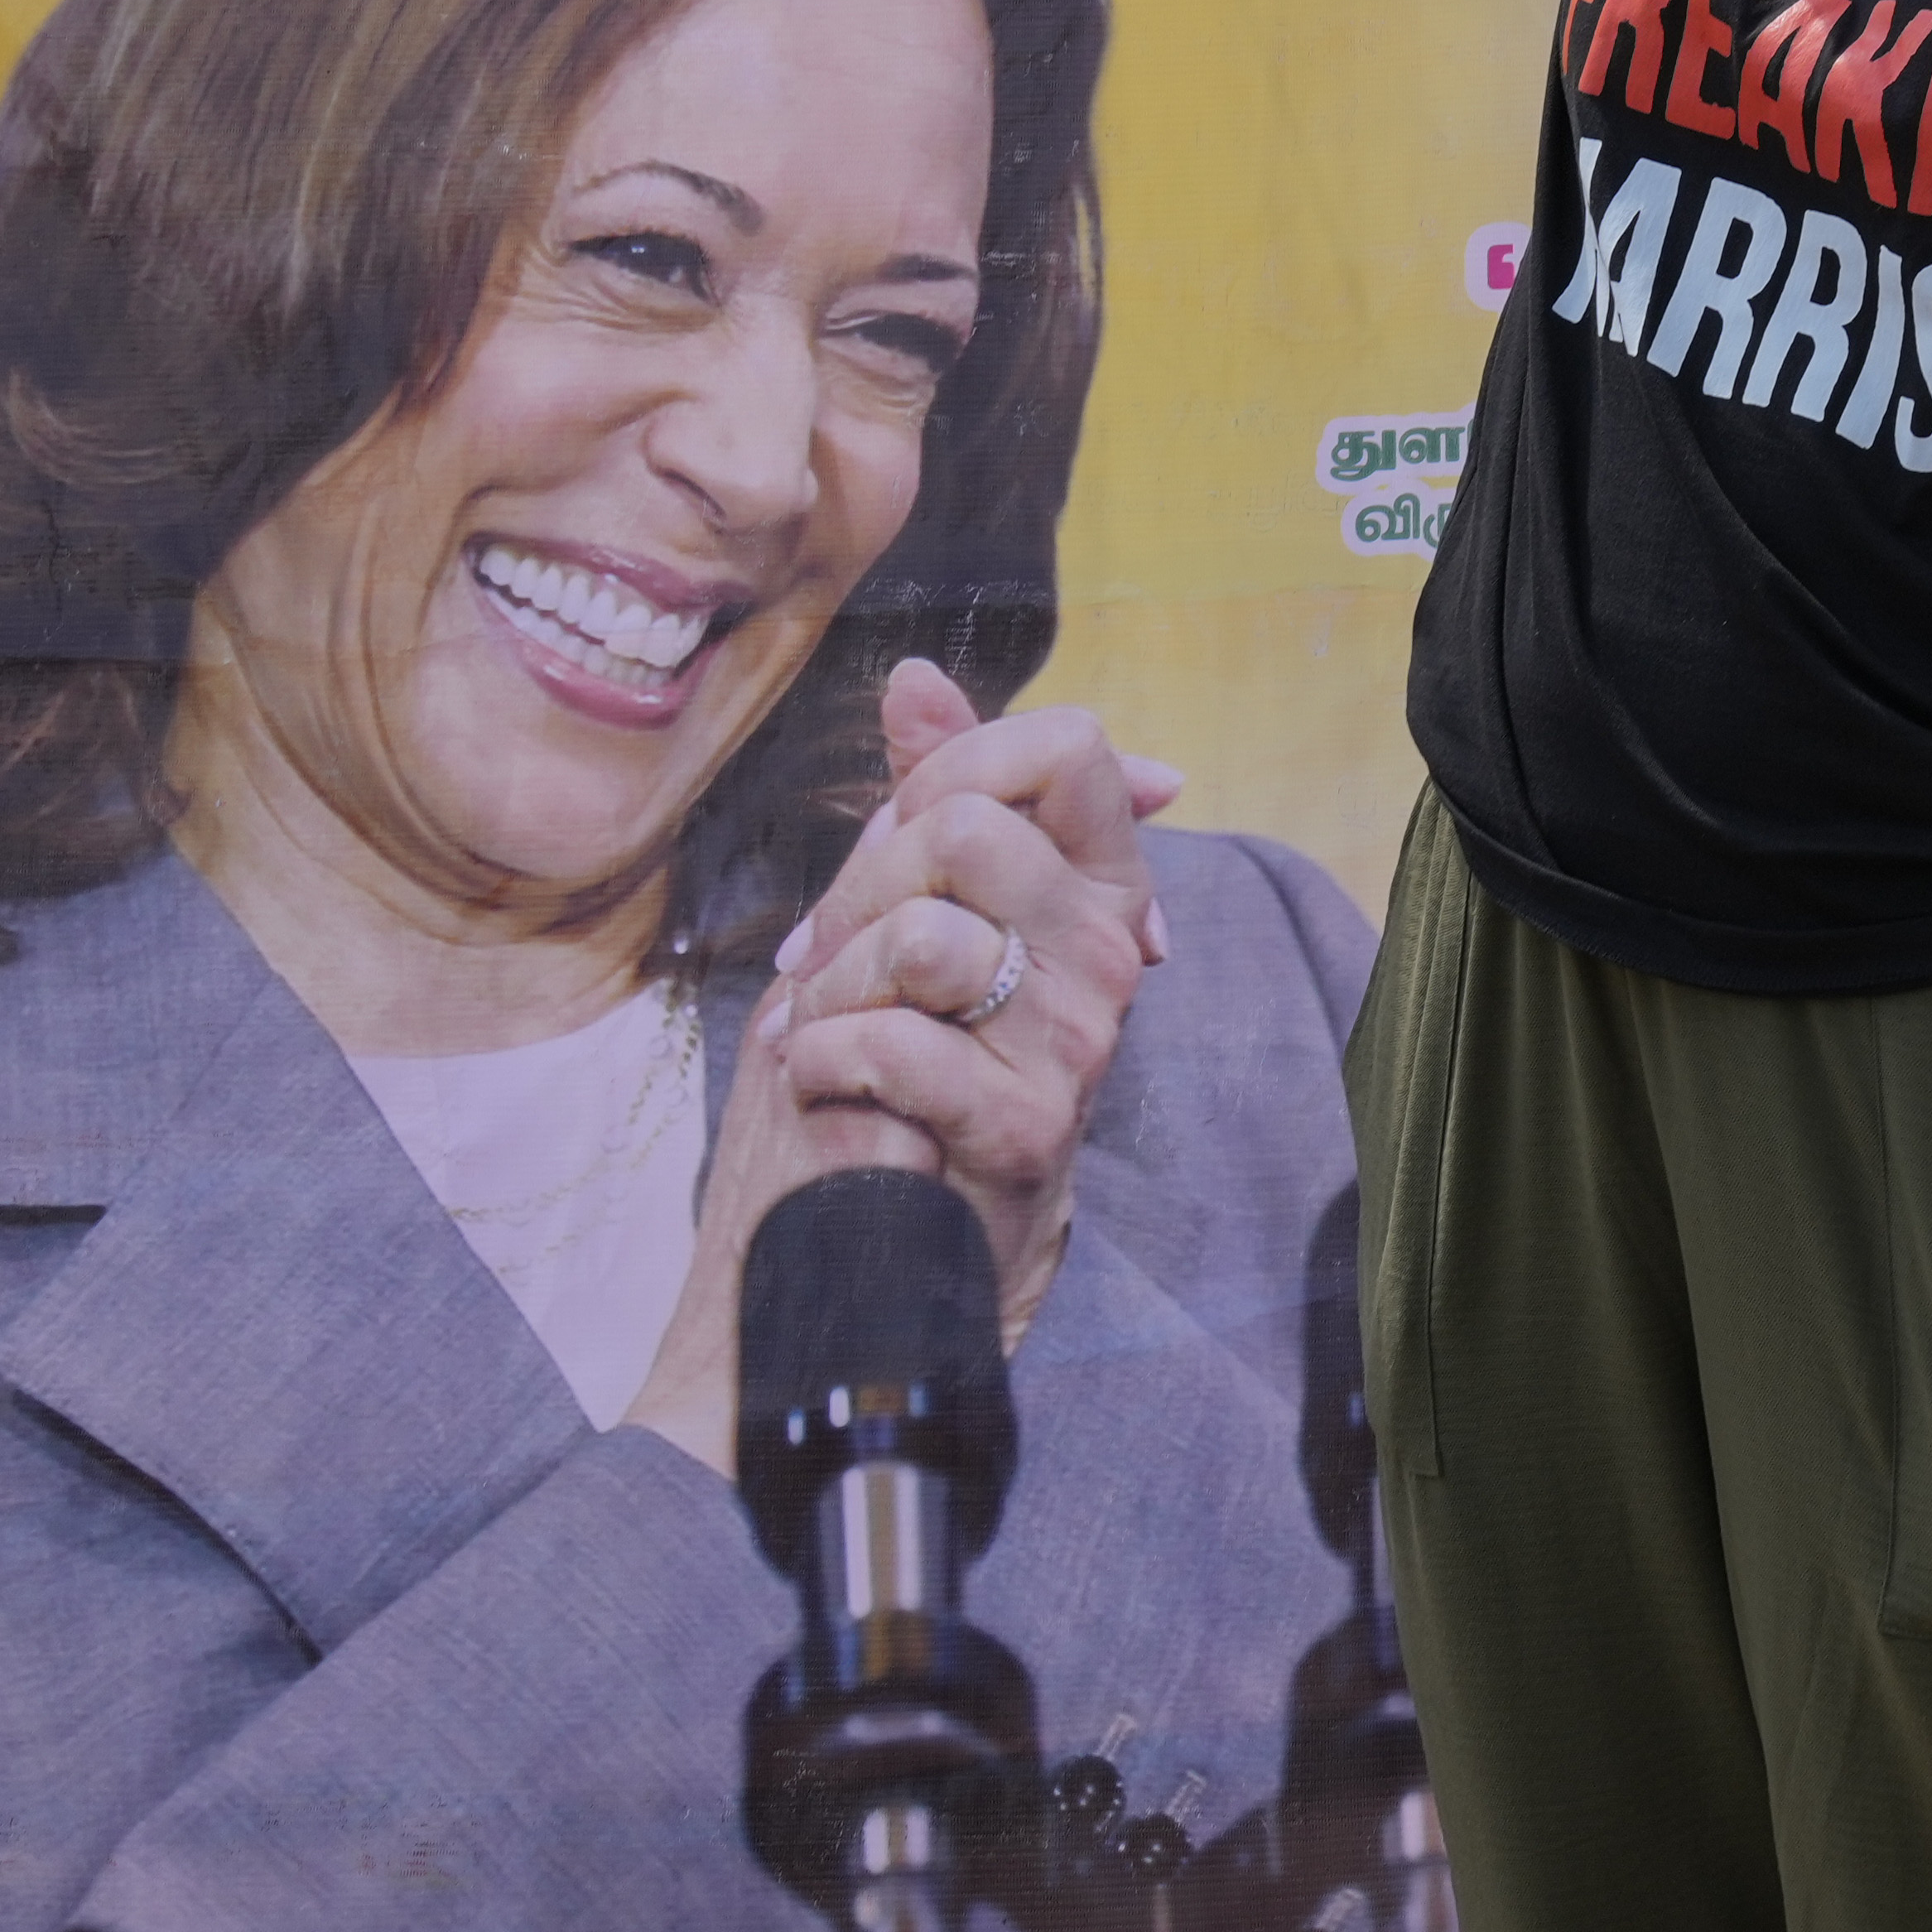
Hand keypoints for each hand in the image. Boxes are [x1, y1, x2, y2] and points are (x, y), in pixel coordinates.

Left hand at [757, 661, 1185, 1359]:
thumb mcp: (908, 915)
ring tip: (828, 1040)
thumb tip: (918, 678)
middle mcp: (1111, 953)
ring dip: (830, 990)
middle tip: (835, 969)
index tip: (910, 840)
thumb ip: (929, 794)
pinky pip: (893, 1039)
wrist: (878, 1253)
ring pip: (922, 932)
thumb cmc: (894, 1073)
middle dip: (857, 894)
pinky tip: (827, 1094)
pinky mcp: (1026, 1125)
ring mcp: (1078, 1040)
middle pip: (964, 828)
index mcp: (1097, 889)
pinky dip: (821, 1062)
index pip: (1069, 746)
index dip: (958, 767)